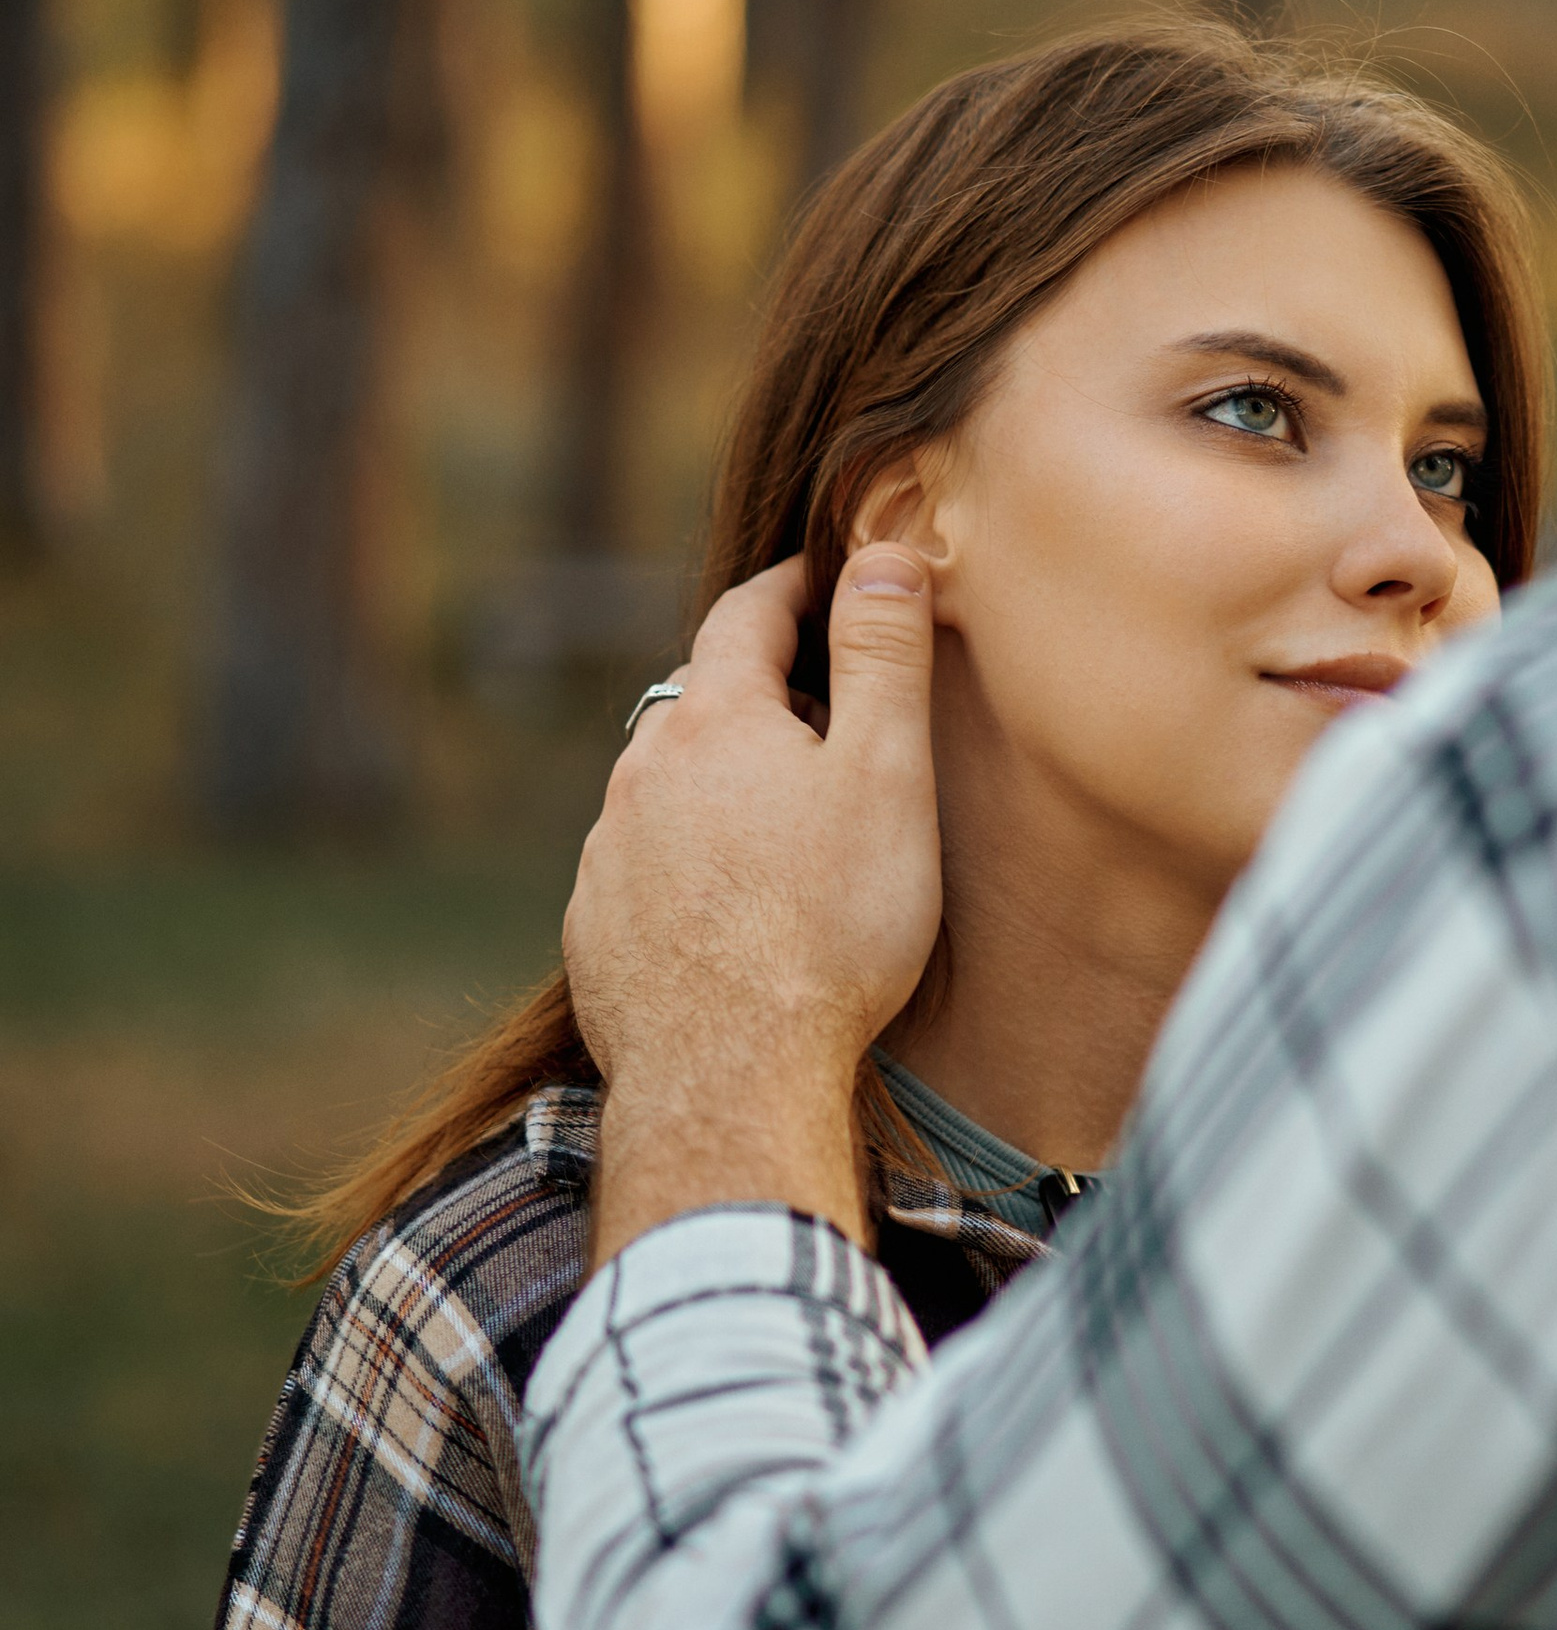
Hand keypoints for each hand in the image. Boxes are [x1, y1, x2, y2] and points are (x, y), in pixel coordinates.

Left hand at [564, 548, 942, 1263]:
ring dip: (716, 783)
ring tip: (779, 821)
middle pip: (701, 700)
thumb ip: (884, 657)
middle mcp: (642, 772)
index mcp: (715, 720)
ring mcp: (608, 854)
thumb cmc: (828, 928)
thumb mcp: (886, 777)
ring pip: (665, 786)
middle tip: (823, 710)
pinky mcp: (596, 930)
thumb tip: (881, 553)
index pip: (747, 614)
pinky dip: (684, 862)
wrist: (732, 1075)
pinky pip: (642, 867)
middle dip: (758, 692)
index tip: (829, 578)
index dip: (794, 586)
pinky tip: (729, 907)